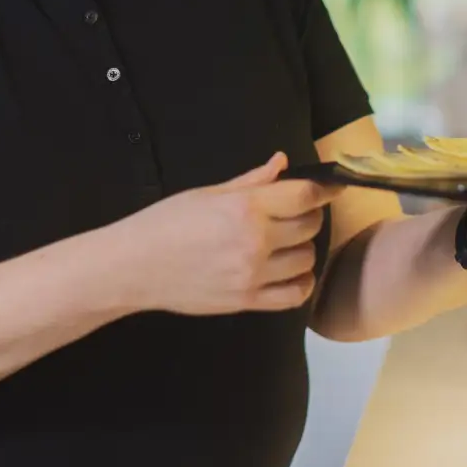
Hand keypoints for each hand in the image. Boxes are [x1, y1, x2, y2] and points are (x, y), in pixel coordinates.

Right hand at [110, 152, 343, 316]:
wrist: (135, 266)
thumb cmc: (165, 222)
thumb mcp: (206, 193)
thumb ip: (249, 181)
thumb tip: (281, 163)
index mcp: (244, 208)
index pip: (303, 195)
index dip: (324, 187)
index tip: (331, 184)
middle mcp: (255, 242)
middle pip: (309, 226)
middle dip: (309, 214)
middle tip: (295, 210)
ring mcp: (254, 275)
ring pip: (307, 259)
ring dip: (302, 247)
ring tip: (285, 241)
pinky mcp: (248, 303)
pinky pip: (295, 294)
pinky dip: (301, 280)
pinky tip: (289, 270)